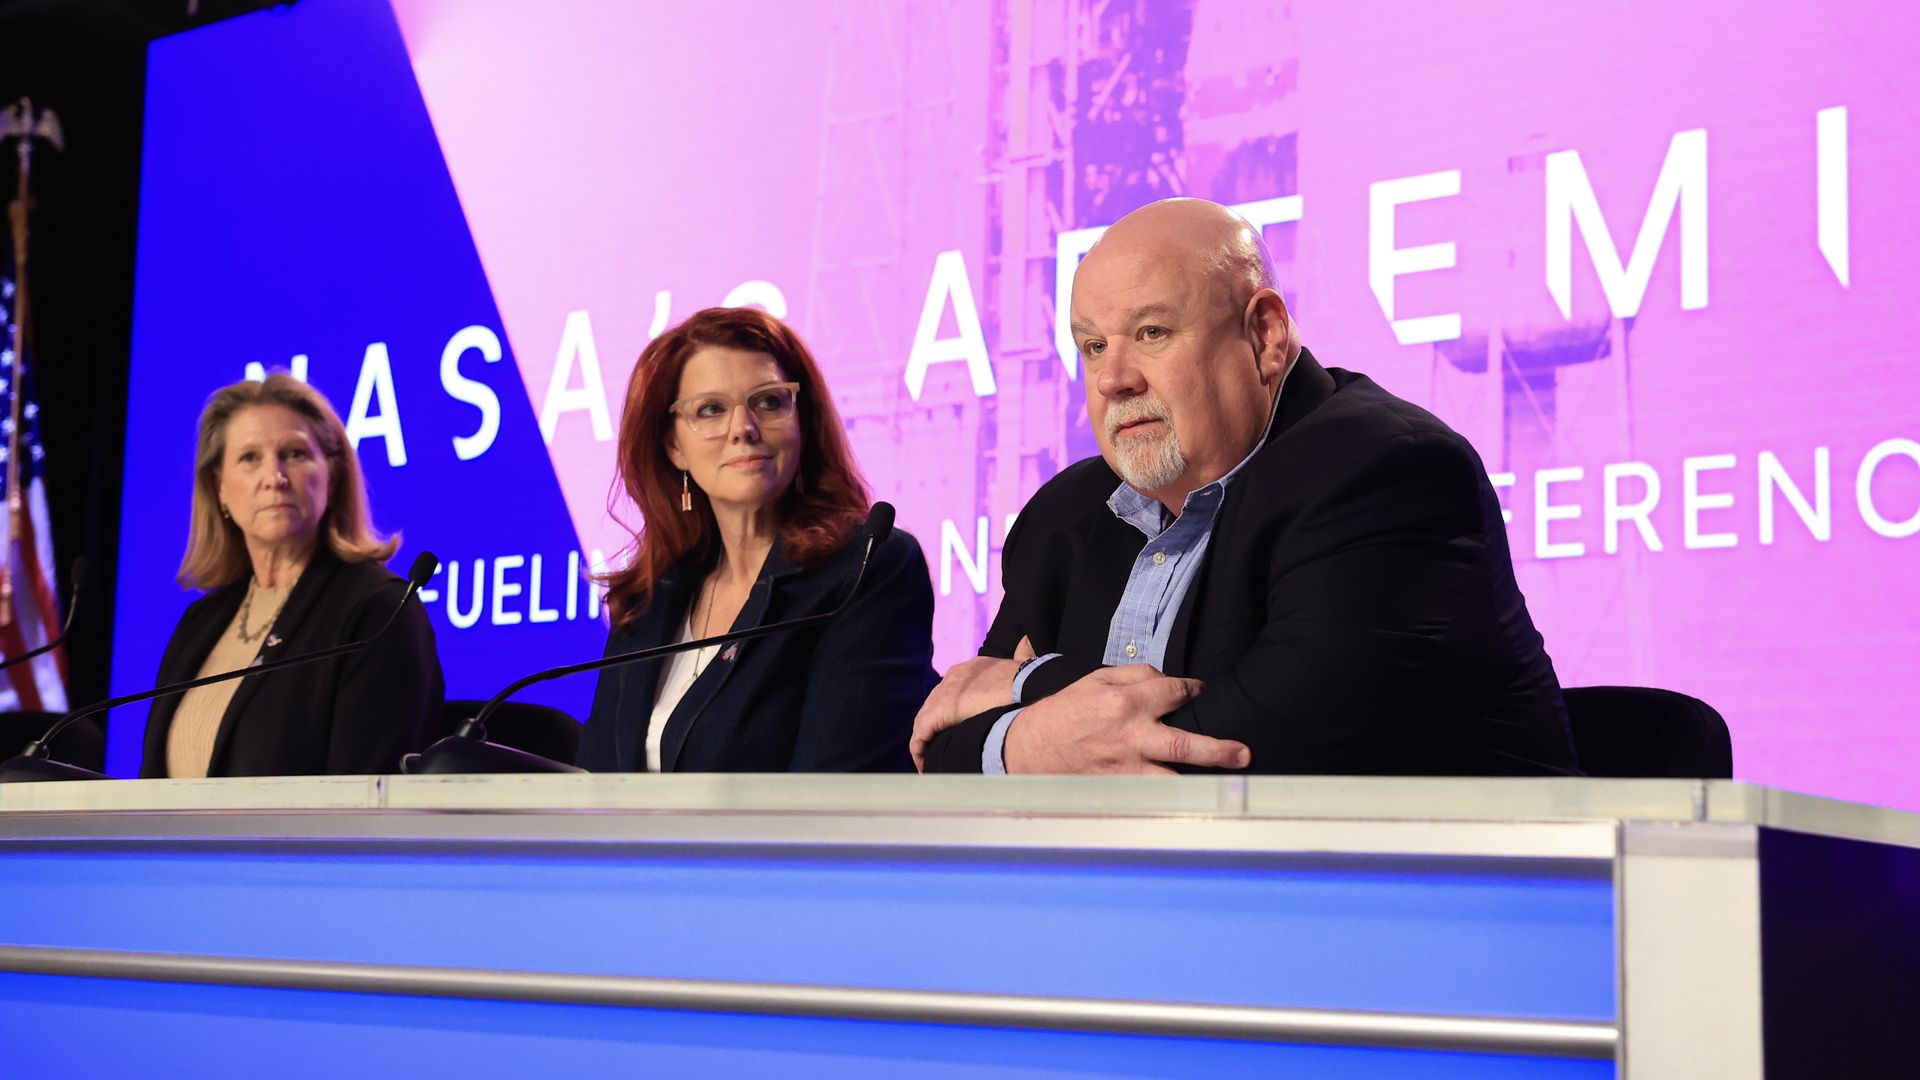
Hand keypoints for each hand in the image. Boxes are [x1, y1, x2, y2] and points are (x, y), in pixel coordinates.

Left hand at [910, 636, 1034, 770]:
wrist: (1023, 685)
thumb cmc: (1029, 681)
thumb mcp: (1022, 664)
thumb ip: (1020, 657)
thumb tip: (1027, 643)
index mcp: (969, 669)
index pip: (952, 692)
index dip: (953, 712)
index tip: (959, 729)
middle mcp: (951, 679)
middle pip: (934, 707)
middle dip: (936, 729)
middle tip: (942, 750)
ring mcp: (942, 695)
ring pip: (924, 723)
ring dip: (928, 743)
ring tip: (934, 763)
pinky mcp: (936, 714)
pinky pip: (920, 737)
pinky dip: (921, 753)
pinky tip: (928, 767)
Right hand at [1003, 665, 1250, 774]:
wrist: (1027, 749)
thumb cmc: (1064, 712)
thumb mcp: (1095, 679)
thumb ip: (1135, 676)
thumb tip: (1168, 680)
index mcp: (1125, 704)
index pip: (1175, 692)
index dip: (1194, 690)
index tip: (1201, 692)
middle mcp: (1131, 738)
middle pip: (1185, 745)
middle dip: (1218, 750)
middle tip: (1244, 754)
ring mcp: (1126, 770)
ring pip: (1173, 779)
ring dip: (1200, 782)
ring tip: (1226, 785)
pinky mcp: (1120, 790)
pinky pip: (1153, 795)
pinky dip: (1173, 796)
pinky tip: (1191, 800)